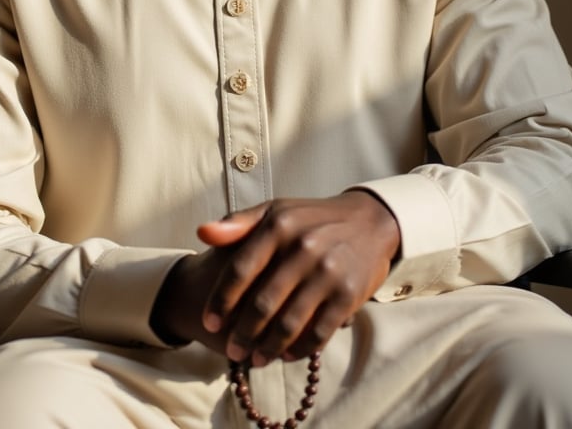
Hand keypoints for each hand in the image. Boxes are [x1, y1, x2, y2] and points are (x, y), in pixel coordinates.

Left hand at [192, 191, 398, 364]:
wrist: (369, 221)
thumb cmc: (310, 218)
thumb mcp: (275, 210)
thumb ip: (237, 223)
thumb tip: (202, 233)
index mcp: (278, 226)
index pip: (240, 269)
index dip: (221, 300)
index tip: (209, 322)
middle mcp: (303, 248)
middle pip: (263, 302)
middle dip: (242, 333)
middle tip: (232, 350)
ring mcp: (328, 273)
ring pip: (289, 323)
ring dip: (268, 347)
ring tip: (254, 360)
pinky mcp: (349, 294)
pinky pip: (319, 331)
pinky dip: (300, 349)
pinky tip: (286, 356)